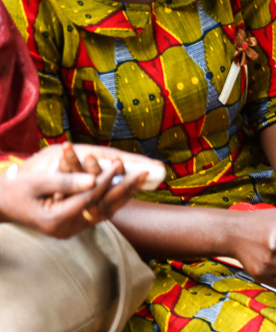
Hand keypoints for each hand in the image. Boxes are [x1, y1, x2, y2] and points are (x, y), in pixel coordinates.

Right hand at [0, 145, 146, 237]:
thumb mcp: (38, 182)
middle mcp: (66, 229)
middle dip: (124, 188)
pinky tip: (127, 187)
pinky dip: (111, 199)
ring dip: (123, 195)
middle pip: (102, 208)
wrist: (2, 205)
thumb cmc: (16, 189)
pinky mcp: (72, 226)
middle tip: (144, 172)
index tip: (121, 162)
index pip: (89, 198)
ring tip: (141, 178)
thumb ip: (66, 181)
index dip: (106, 179)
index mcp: (55, 219)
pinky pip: (97, 213)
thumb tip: (93, 179)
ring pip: (103, 212)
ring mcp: (70, 230)